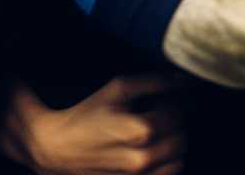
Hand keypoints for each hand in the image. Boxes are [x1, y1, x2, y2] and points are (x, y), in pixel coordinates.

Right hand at [0, 76, 186, 174]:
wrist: (60, 148)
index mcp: (141, 131)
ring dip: (171, 145)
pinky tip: (149, 152)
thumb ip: (155, 82)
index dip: (171, 103)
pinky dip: (165, 163)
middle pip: (181, 137)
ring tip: (153, 135)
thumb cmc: (88, 115)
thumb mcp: (118, 89)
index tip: (160, 101)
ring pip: (179, 160)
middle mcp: (143, 159)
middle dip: (173, 125)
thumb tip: (184, 81)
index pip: (178, 114)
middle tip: (157, 116)